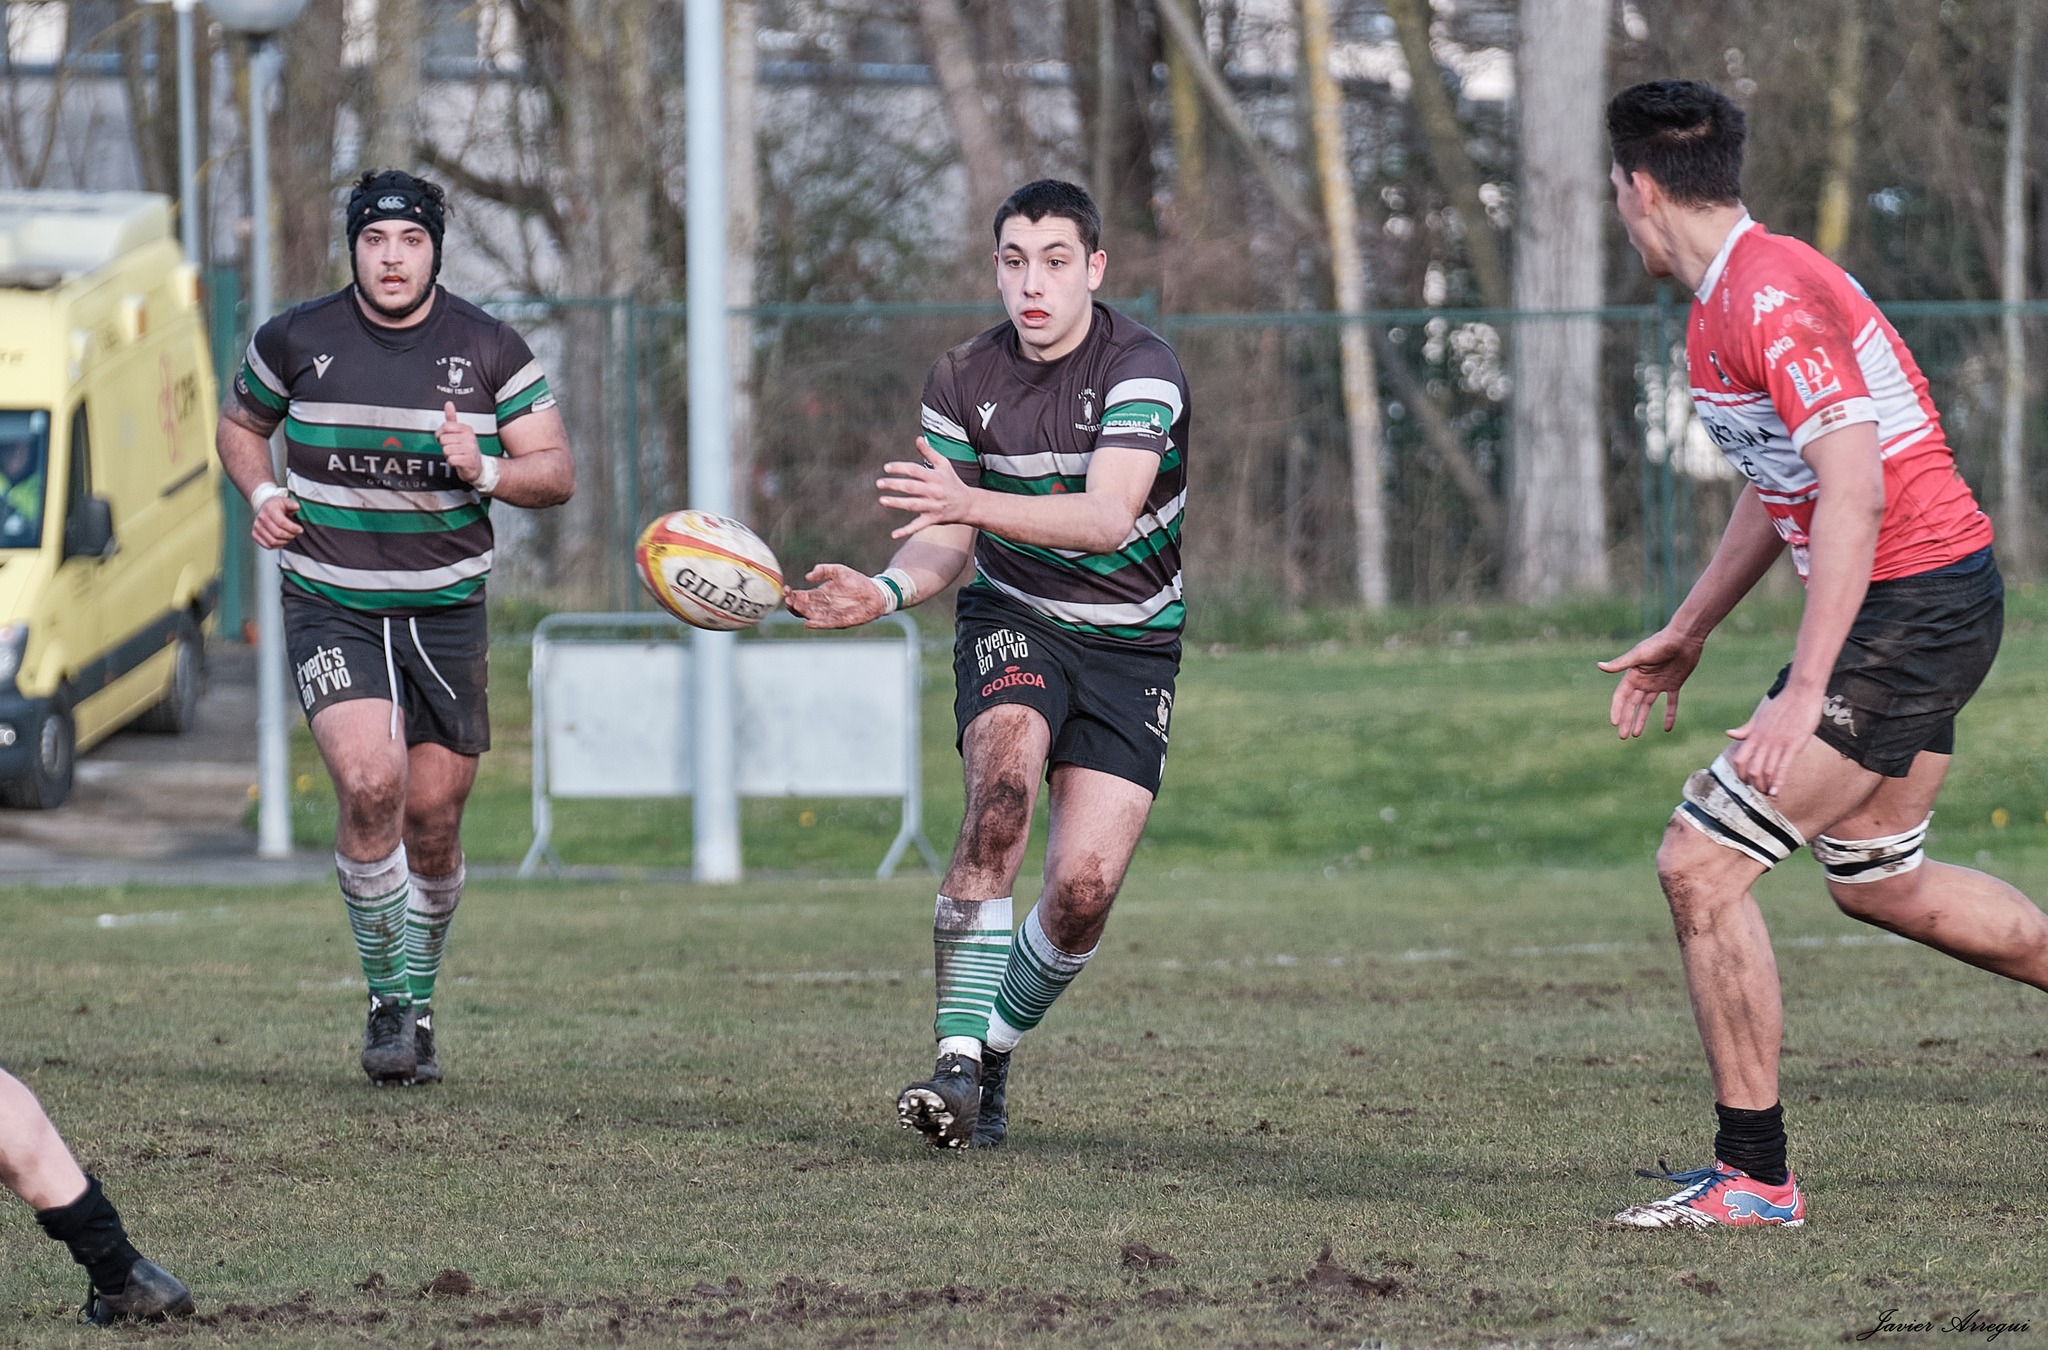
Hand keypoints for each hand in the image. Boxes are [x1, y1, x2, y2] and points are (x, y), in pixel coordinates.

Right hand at [252, 493, 301, 548]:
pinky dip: (277, 546)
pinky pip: (267, 545)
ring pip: (273, 541)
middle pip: (278, 533)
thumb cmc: (276, 506)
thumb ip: (292, 503)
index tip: (300, 530)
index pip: (282, 522)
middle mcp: (261, 518)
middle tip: (295, 534)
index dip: (293, 528)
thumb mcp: (285, 501)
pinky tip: (282, 540)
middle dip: (290, 535)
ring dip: (284, 541)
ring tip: (289, 536)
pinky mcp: (254, 534)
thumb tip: (297, 506)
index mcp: (269, 509)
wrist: (264, 507)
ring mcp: (257, 527)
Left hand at [437, 401, 483, 483]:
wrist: (477, 466)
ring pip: (446, 450)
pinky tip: (458, 461)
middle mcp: (470, 438)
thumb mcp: (460, 431)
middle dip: (445, 446)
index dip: (441, 434)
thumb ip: (452, 418)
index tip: (446, 438)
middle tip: (453, 448)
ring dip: (448, 455)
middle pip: (444, 439)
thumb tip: (448, 404)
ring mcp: (470, 449)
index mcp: (467, 429)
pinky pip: (451, 460)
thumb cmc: (466, 448)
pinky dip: (452, 462)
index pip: (446, 426)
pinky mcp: (469, 461)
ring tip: (456, 454)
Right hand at [784, 563, 888, 629]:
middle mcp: (821, 606)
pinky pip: (825, 624)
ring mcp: (829, 615)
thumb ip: (823, 570)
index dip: (790, 595)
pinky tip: (809, 622)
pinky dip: (816, 624)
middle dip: (793, 604)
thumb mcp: (838, 570)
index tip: (786, 589)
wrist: (875, 593)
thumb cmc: (856, 581)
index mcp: (818, 594)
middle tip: (788, 599)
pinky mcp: (839, 622)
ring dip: (801, 613)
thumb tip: (807, 577)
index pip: (799, 597)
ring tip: (795, 607)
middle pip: (801, 608)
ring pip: (810, 616)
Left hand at [878, 437, 972, 538]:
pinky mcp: (932, 519)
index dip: (901, 468)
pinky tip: (894, 534)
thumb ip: (929, 452)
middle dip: (895, 485)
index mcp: (935, 477)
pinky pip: (918, 526)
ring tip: (882, 500)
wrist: (967, 505)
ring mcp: (933, 506)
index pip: (915, 470)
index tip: (887, 468)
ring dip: (897, 503)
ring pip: (913, 505)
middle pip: (911, 487)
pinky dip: (906, 531)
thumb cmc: (952, 482)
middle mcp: (934, 491)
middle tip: (879, 483)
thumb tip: (918, 438)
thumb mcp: (944, 465)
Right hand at [1596, 628, 1703, 737]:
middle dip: (1627, 719)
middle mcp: (1644, 681)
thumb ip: (1620, 664)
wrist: (1684, 638)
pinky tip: (1667, 728)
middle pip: (1632, 704)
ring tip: (1636, 734)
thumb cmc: (1659, 644)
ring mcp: (1658, 683)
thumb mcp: (1638, 655)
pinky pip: (1671, 702)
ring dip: (1642, 719)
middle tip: (1623, 736)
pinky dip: (1669, 714)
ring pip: (1647, 705)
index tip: (1614, 723)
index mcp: (1633, 675)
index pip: (1621, 696)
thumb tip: (1599, 666)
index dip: (1617, 709)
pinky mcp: (1674, 684)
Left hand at [1725, 683, 1822, 797]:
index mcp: (1753, 734)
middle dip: (1753, 783)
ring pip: (1766, 771)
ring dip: (1765, 786)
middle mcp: (1763, 741)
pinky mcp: (1792, 745)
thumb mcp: (1759, 715)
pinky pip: (1782, 767)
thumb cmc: (1781, 702)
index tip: (1745, 780)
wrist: (1800, 692)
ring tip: (1768, 794)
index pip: (1739, 758)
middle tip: (1758, 790)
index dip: (1739, 773)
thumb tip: (1729, 734)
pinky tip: (1776, 792)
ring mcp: (1777, 744)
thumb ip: (1745, 728)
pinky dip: (1778, 782)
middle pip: (1751, 769)